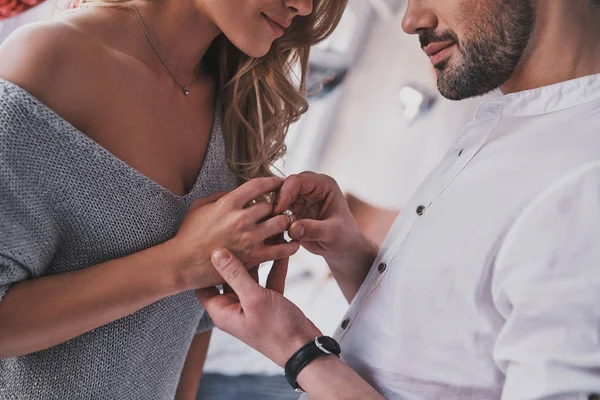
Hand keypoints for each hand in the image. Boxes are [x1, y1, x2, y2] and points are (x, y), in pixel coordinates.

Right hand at [171, 177, 299, 289]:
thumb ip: (219, 196)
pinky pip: (281, 249)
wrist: (182, 263)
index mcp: (228, 204)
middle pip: (272, 205)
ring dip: (285, 222)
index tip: (280, 183)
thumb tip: (235, 192)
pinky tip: (292, 243)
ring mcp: (249, 239)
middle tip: (281, 208)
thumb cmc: (188, 234)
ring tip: (286, 224)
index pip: (259, 185)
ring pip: (281, 223)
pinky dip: (290, 245)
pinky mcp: (254, 257)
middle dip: (277, 205)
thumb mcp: (199, 207)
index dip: (273, 181)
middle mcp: (241, 219)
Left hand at [196, 248, 320, 367]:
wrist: (304, 349)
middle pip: (228, 277)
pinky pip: (268, 280)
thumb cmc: (276, 330)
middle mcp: (234, 307)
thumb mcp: (254, 298)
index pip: (204, 284)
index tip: (208, 243)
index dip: (204, 266)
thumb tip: (216, 252)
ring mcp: (252, 305)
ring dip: (256, 258)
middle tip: (236, 232)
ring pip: (250, 276)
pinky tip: (280, 248)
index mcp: (222, 311)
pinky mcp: (270, 303)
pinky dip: (274, 266)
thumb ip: (236, 274)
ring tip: (260, 236)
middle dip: (233, 256)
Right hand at [273, 172, 365, 259]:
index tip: (277, 211)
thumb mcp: (333, 233)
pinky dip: (274, 219)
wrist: (342, 247)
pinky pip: (278, 210)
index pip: (298, 181)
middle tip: (270, 220)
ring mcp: (301, 197)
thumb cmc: (344, 237)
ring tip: (272, 227)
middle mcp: (311, 187)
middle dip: (276, 202)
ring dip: (273, 211)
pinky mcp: (294, 208)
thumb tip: (293, 229)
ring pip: (278, 198)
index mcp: (324, 185)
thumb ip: (315, 230)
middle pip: (284, 186)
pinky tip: (274, 231)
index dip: (285, 193)